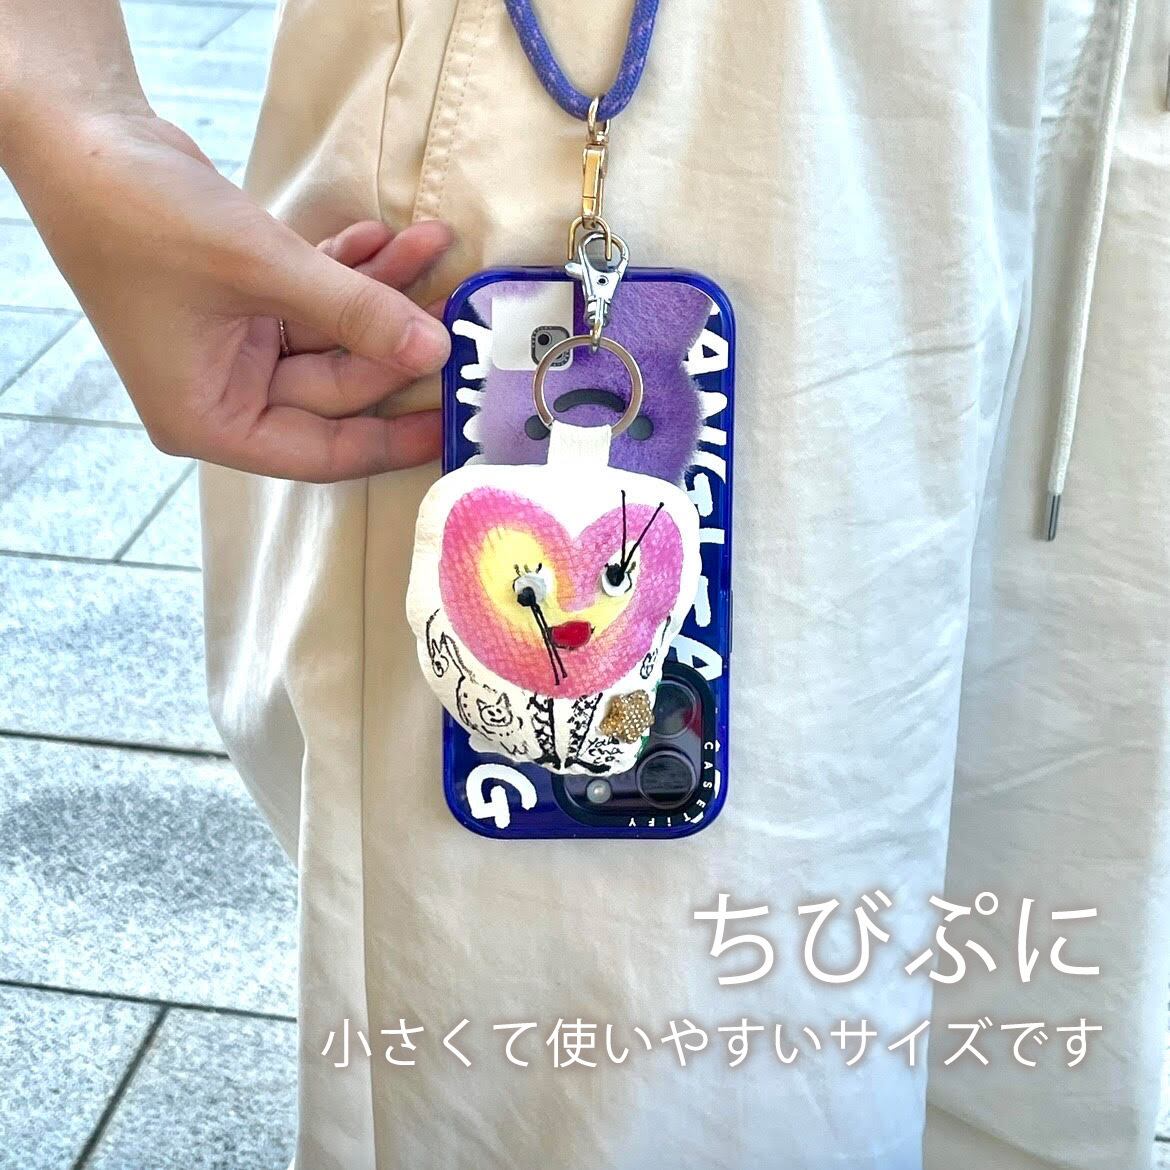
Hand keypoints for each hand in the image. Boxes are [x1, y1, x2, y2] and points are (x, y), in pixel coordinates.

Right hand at [4, 110, 452, 480]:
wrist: (80, 135)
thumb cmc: (143, 215)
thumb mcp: (263, 270)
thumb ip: (355, 315)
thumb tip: (432, 352)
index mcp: (212, 420)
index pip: (322, 453)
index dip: (392, 439)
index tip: (451, 424)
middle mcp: (225, 394)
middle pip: (338, 387)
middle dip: (397, 338)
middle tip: (456, 304)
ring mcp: (235, 347)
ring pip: (334, 336)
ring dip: (382, 292)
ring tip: (433, 245)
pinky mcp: (245, 302)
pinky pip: (315, 300)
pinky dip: (349, 271)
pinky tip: (385, 238)